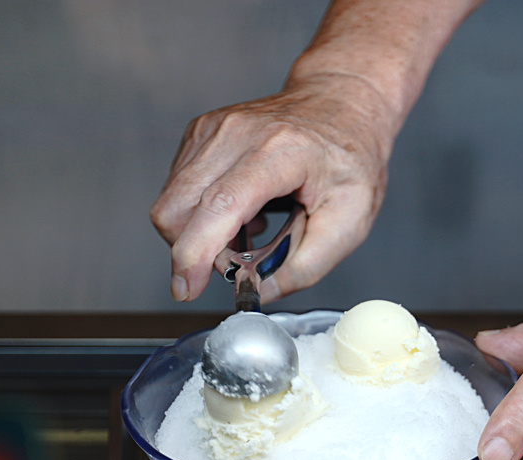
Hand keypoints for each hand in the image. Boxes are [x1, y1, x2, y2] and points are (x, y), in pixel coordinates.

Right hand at [150, 73, 397, 302]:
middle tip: (238, 261)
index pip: (221, 204)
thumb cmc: (351, 157)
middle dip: (195, 252)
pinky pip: (178, 189)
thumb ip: (305, 267)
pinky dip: (201, 214)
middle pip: (178, 208)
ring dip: (199, 233)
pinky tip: (240, 210)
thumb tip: (258, 292)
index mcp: (280, 151)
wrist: (342, 104)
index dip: (196, 252)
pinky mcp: (199, 133)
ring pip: (172, 202)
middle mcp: (237, 133)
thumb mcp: (350, 222)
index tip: (187, 287)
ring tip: (249, 229)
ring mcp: (213, 129)